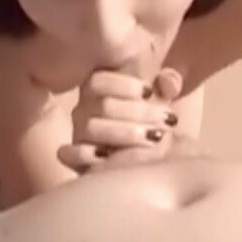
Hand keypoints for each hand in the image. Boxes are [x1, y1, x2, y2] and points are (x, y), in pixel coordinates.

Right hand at [57, 68, 183, 174]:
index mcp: (101, 91)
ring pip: (92, 127)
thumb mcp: (162, 102)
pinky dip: (87, 154)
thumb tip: (169, 82)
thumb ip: (167, 86)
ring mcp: (79, 134)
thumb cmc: (155, 124)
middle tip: (167, 121)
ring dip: (125, 132)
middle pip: (103, 104)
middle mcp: (85, 110)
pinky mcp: (75, 160)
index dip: (124, 85)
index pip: (99, 80)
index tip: (149, 92)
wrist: (153, 161)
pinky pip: (72, 153)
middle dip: (138, 112)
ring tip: (154, 139)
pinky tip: (109, 157)